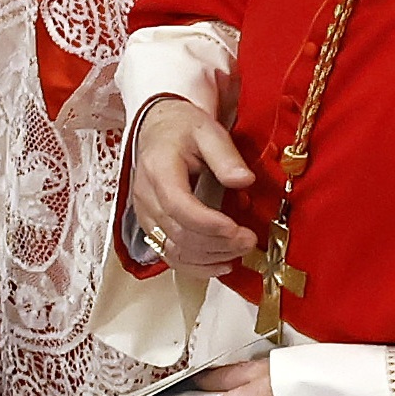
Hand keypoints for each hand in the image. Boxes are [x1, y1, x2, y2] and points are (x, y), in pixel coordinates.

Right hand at [127, 96, 256, 270]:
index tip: (240, 230)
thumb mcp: (208, 131)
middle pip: (178, 234)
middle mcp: (146, 196)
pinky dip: (195, 266)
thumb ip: (226, 156)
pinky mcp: (150, 226)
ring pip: (173, 250)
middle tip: (249, 241)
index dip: (210, 225)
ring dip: (209, 258)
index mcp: (159, 170)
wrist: (157, 129)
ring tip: (239, 252)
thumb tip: (244, 181)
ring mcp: (145, 214)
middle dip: (218, 244)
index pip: (179, 206)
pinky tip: (220, 265)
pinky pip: (168, 254)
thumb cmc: (182, 129)